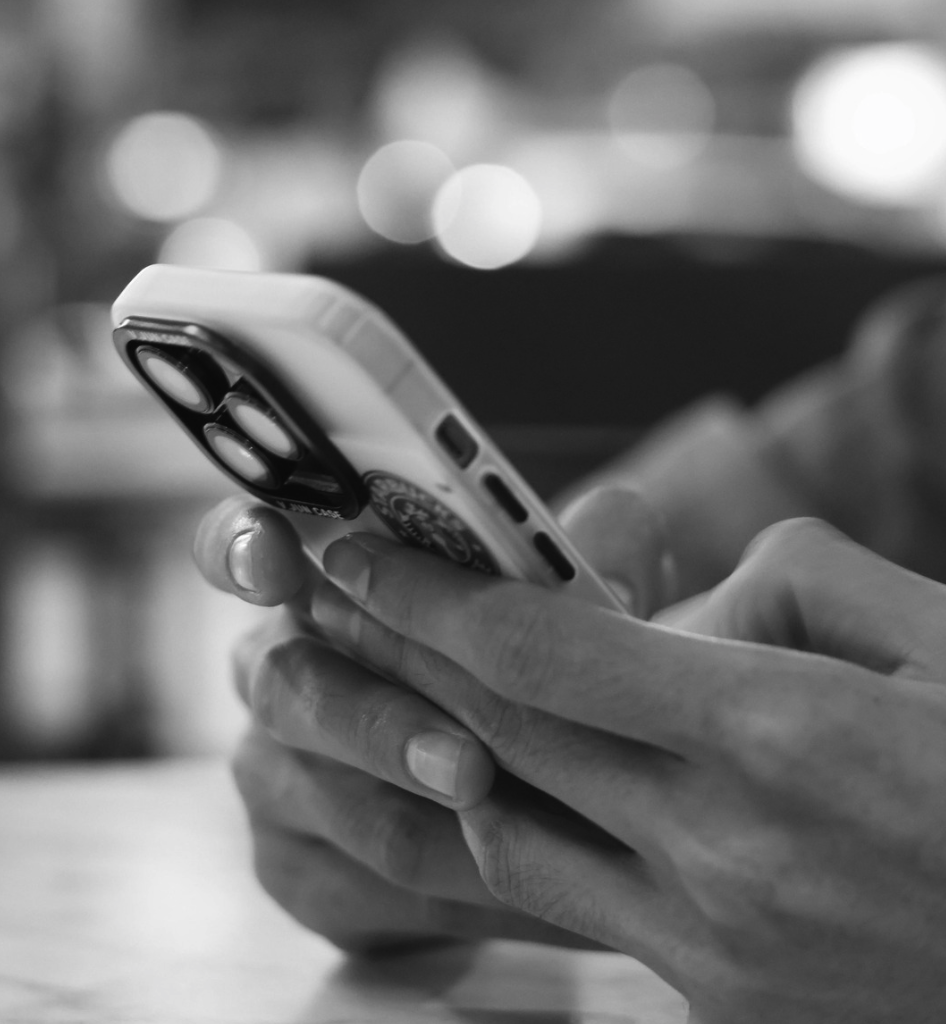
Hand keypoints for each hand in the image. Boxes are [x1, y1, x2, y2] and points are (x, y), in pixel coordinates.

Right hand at [193, 487, 669, 950]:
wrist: (546, 751)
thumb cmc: (545, 633)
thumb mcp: (578, 574)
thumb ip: (598, 541)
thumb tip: (607, 579)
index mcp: (311, 575)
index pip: (238, 546)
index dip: (243, 546)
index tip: (277, 556)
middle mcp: (269, 671)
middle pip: (295, 692)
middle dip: (387, 728)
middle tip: (470, 763)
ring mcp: (272, 778)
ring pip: (342, 809)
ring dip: (442, 830)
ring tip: (536, 838)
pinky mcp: (299, 872)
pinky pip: (371, 897)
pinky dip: (465, 898)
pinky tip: (544, 892)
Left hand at [316, 518, 945, 1022]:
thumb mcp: (932, 632)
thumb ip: (789, 588)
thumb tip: (679, 607)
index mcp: (778, 732)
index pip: (542, 651)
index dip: (428, 593)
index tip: (350, 548)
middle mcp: (726, 849)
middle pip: (500, 739)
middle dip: (384, 661)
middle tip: (300, 607)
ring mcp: (717, 947)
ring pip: (508, 839)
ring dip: (415, 760)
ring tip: (343, 697)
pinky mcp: (725, 1005)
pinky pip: (574, 907)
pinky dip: (505, 839)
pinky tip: (476, 791)